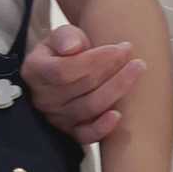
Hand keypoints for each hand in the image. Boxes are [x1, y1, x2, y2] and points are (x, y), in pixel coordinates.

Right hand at [24, 24, 145, 147]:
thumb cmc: (65, 51)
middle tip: (133, 57)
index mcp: (35, 71)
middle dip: (112, 69)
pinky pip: (86, 135)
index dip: (95, 60)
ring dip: (116, 89)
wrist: (66, 71)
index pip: (65, 69)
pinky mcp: (70, 132)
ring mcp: (56, 118)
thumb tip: (73, 47)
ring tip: (137, 70)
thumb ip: (65, 36)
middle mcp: (42, 98)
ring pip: (89, 107)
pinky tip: (118, 115)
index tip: (120, 48)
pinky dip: (103, 127)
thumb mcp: (61, 36)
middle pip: (82, 88)